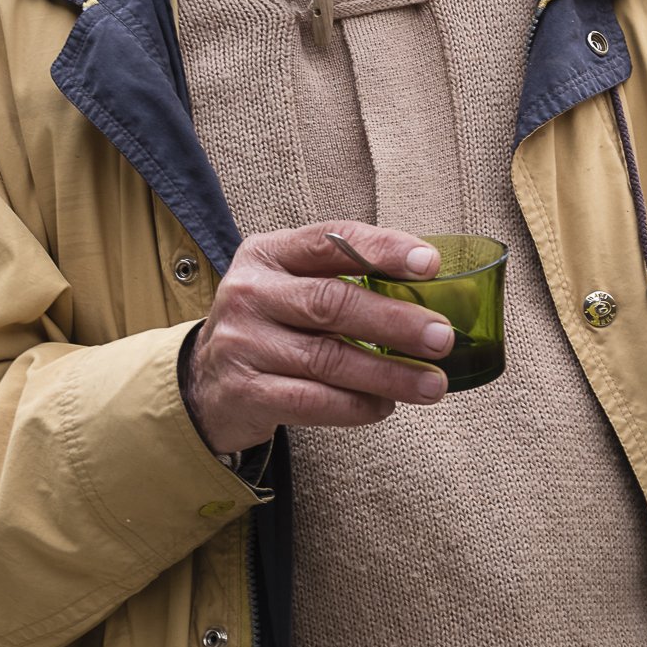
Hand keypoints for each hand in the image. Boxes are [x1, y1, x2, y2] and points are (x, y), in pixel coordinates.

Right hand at [182, 222, 454, 455]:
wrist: (206, 382)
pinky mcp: (244, 392)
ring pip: (327, 359)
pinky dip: (356, 406)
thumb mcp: (291, 286)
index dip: (383, 250)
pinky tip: (384, 406)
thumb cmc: (272, 326)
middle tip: (440, 337)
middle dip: (394, 321)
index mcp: (268, 253)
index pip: (329, 241)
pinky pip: (312, 401)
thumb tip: (429, 293)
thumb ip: (343, 280)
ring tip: (431, 384)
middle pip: (330, 303)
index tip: (431, 263)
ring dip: (388, 374)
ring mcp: (242, 343)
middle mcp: (249, 293)